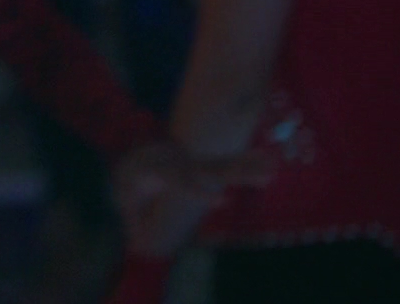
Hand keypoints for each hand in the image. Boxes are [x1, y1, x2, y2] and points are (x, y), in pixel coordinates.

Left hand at [112, 142, 274, 256]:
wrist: (135, 152)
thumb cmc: (131, 182)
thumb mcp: (126, 200)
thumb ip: (135, 221)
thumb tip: (137, 246)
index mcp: (162, 172)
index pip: (182, 182)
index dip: (200, 191)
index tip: (224, 201)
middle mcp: (181, 165)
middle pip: (210, 170)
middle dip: (236, 173)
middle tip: (264, 176)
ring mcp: (194, 164)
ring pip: (222, 166)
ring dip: (248, 168)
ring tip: (273, 170)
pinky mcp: (202, 166)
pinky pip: (225, 165)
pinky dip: (247, 162)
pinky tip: (270, 163)